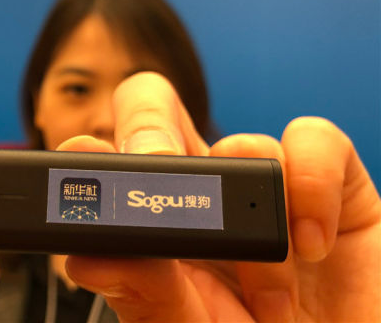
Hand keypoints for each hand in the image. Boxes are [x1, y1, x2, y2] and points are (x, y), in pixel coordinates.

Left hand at [60, 72, 380, 321]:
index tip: (83, 158)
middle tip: (159, 171)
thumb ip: (144, 295)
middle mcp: (200, 193)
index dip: (91, 151)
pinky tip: (313, 246)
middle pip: (153, 110)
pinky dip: (311, 183)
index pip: (109, 163)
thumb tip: (84, 258)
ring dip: (252, 216)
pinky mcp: (326, 178)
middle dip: (149, 131)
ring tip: (269, 298)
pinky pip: (312, 139)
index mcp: (156, 227)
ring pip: (239, 140)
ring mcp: (260, 182)